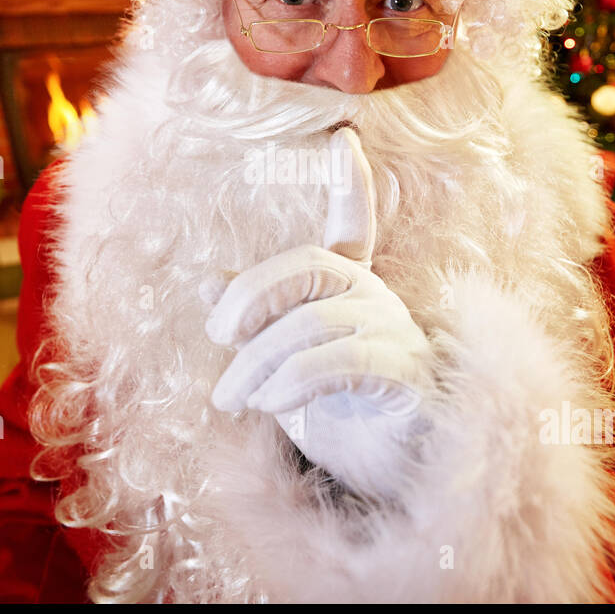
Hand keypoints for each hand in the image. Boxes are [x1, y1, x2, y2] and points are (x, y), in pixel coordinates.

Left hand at [201, 127, 432, 499]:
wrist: (390, 476)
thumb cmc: (335, 411)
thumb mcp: (281, 362)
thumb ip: (252, 321)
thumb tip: (208, 277)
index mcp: (347, 288)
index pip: (351, 226)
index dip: (350, 185)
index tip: (344, 138)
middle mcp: (374, 299)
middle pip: (309, 268)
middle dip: (252, 294)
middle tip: (216, 335)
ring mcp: (395, 334)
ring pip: (315, 321)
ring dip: (259, 361)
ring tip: (232, 398)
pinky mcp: (406, 376)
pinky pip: (346, 360)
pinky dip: (297, 378)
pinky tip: (270, 403)